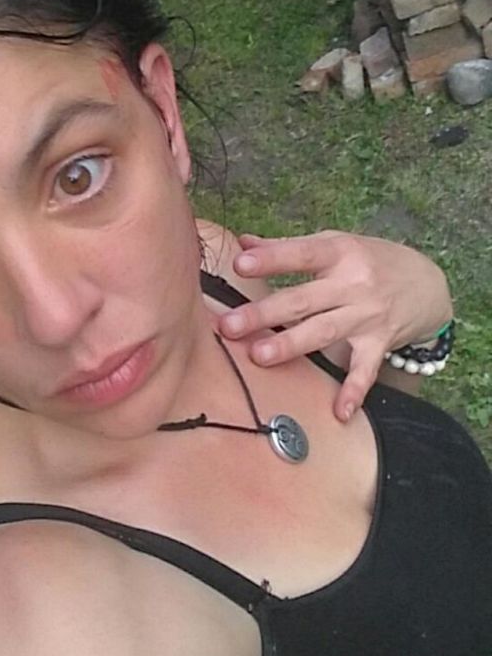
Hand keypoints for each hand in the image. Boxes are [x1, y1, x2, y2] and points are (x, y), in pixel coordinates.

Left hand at [218, 231, 452, 421]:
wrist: (426, 282)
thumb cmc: (369, 260)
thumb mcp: (335, 244)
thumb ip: (289, 247)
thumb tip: (244, 243)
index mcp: (339, 252)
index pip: (302, 254)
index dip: (272, 259)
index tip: (240, 263)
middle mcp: (353, 284)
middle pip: (303, 300)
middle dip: (265, 313)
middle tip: (228, 325)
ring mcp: (366, 315)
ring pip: (324, 332)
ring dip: (292, 345)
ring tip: (259, 356)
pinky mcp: (379, 343)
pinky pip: (365, 370)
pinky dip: (354, 391)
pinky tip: (339, 411)